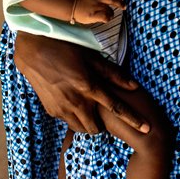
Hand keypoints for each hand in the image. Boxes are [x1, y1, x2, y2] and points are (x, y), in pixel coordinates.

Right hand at [14, 33, 146, 134]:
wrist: (32, 51)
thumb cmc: (65, 49)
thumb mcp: (91, 57)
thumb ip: (113, 74)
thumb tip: (133, 86)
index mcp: (89, 87)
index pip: (117, 108)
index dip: (133, 120)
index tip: (147, 128)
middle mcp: (76, 102)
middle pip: (96, 129)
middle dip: (103, 125)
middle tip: (102, 112)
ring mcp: (62, 108)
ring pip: (81, 128)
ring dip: (88, 123)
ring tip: (88, 108)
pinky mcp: (51, 111)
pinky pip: (67, 121)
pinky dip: (74, 116)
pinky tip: (72, 102)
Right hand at [71, 0, 124, 24]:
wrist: (71, 6)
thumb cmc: (83, 2)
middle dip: (120, 3)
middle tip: (124, 7)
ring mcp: (95, 6)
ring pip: (109, 10)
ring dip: (112, 13)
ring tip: (110, 15)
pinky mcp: (92, 14)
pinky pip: (104, 17)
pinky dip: (107, 18)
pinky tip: (106, 19)